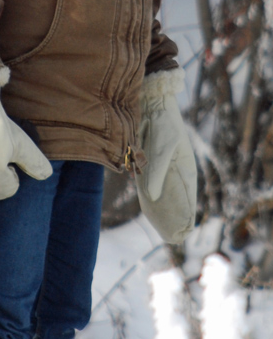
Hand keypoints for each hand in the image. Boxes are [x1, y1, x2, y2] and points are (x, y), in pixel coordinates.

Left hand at [136, 70, 196, 242]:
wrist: (150, 104)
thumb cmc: (162, 124)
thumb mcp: (162, 148)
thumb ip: (156, 172)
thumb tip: (150, 197)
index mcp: (186, 168)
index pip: (190, 197)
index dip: (187, 214)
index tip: (185, 230)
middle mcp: (175, 169)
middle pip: (177, 198)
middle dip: (175, 215)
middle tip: (172, 234)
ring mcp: (162, 166)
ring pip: (163, 192)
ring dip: (162, 208)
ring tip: (162, 227)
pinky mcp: (148, 161)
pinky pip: (150, 183)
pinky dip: (151, 196)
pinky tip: (148, 206)